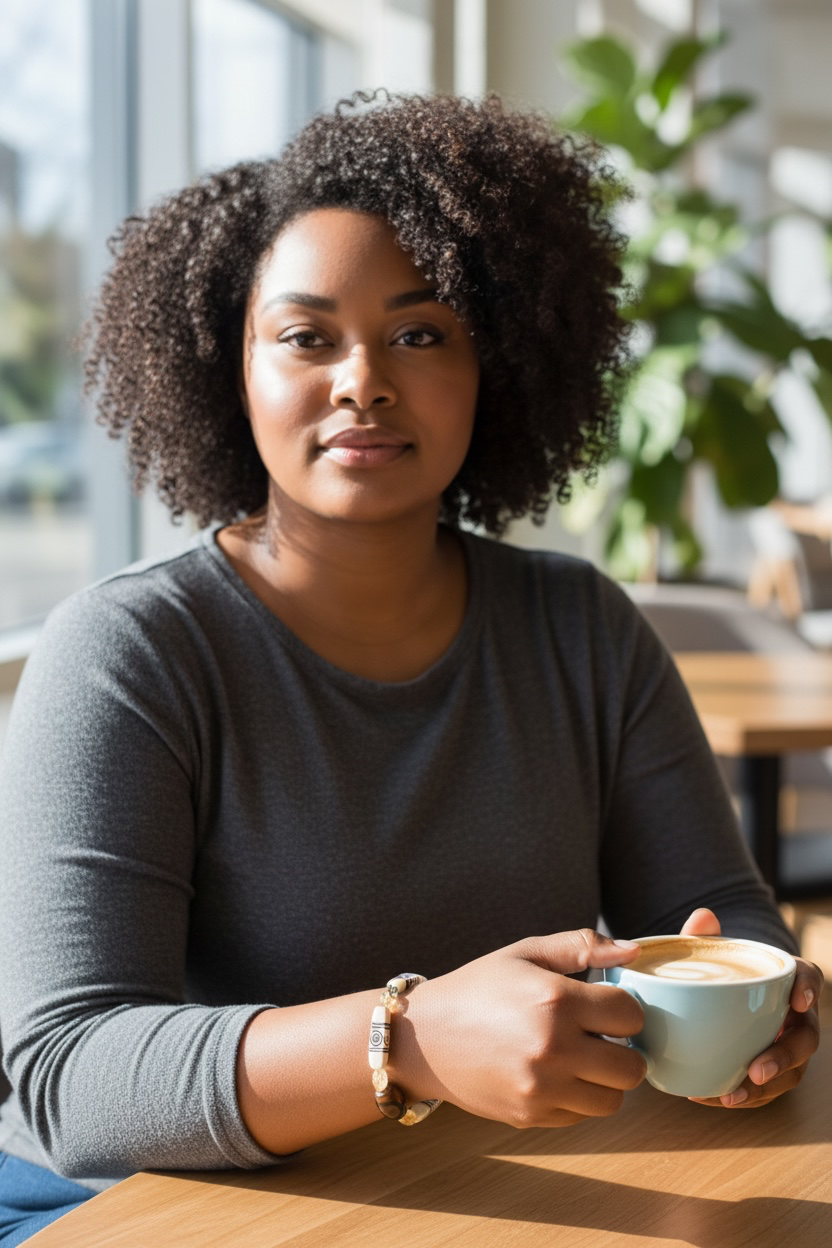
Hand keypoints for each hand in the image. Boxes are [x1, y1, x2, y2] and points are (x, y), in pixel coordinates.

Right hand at [400, 929, 647, 1128]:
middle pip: (632, 1066)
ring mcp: (541, 1088)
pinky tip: (557, 1074)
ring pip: (613, 1099)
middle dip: (624, 1049)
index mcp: (555, 1000)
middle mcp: (552, 1048)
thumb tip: (632, 950)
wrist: (424, 1037)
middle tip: (602, 1036)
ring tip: (582, 1058)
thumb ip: (581, 947)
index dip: (624, 1008)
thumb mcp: (525, 953)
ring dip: (605, 1079)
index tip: (607, 1006)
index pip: (630, 1015)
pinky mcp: (530, 1115)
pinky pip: (582, 1116)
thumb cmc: (477, 988)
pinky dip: (579, 1098)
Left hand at [681, 907, 822, 1108]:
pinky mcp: (773, 1070)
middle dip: (784, 1057)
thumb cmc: (723, 971)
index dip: (808, 988)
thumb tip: (702, 918)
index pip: (810, 978)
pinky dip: (743, 1096)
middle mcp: (797, 1016)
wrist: (720, 997)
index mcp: (789, 979)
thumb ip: (705, 936)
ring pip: (791, 1074)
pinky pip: (767, 1090)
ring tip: (731, 1096)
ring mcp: (788, 1045)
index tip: (798, 999)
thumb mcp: (713, 952)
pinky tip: (711, 1096)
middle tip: (757, 1069)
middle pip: (805, 1039)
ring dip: (763, 1089)